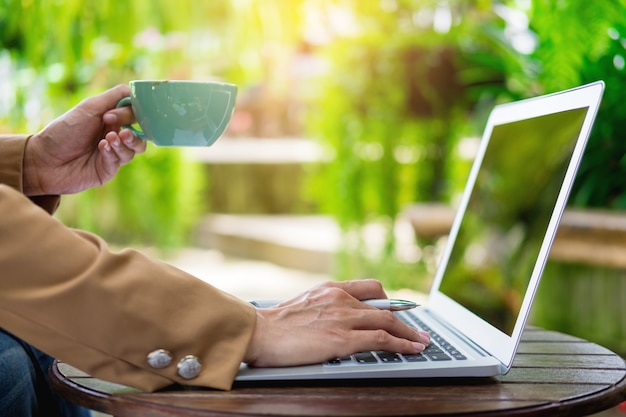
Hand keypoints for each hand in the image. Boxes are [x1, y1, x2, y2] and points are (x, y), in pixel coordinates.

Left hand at [22, 85, 146, 195]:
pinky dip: (113, 152)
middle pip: (141, 133)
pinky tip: (102, 148)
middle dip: (133, 132)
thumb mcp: (89, 108)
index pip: (135, 114)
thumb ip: (113, 97)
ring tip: (110, 139)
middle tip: (120, 130)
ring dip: (125, 143)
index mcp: (111, 118)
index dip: (132, 113)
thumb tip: (134, 90)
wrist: (44, 159)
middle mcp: (115, 135)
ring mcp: (113, 153)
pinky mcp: (109, 169)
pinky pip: (121, 160)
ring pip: (136, 149)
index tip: (114, 114)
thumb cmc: (63, 131)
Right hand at [243, 279, 429, 366]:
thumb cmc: (274, 325)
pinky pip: (381, 340)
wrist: (258, 332)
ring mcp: (343, 318)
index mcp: (331, 289)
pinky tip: (411, 349)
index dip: (389, 301)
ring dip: (410, 334)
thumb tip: (335, 319)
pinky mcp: (342, 339)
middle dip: (405, 321)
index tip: (400, 310)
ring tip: (422, 342)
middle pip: (385, 308)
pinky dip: (402, 345)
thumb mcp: (303, 305)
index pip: (370, 288)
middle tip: (418, 331)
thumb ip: (323, 307)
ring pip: (388, 323)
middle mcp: (340, 298)